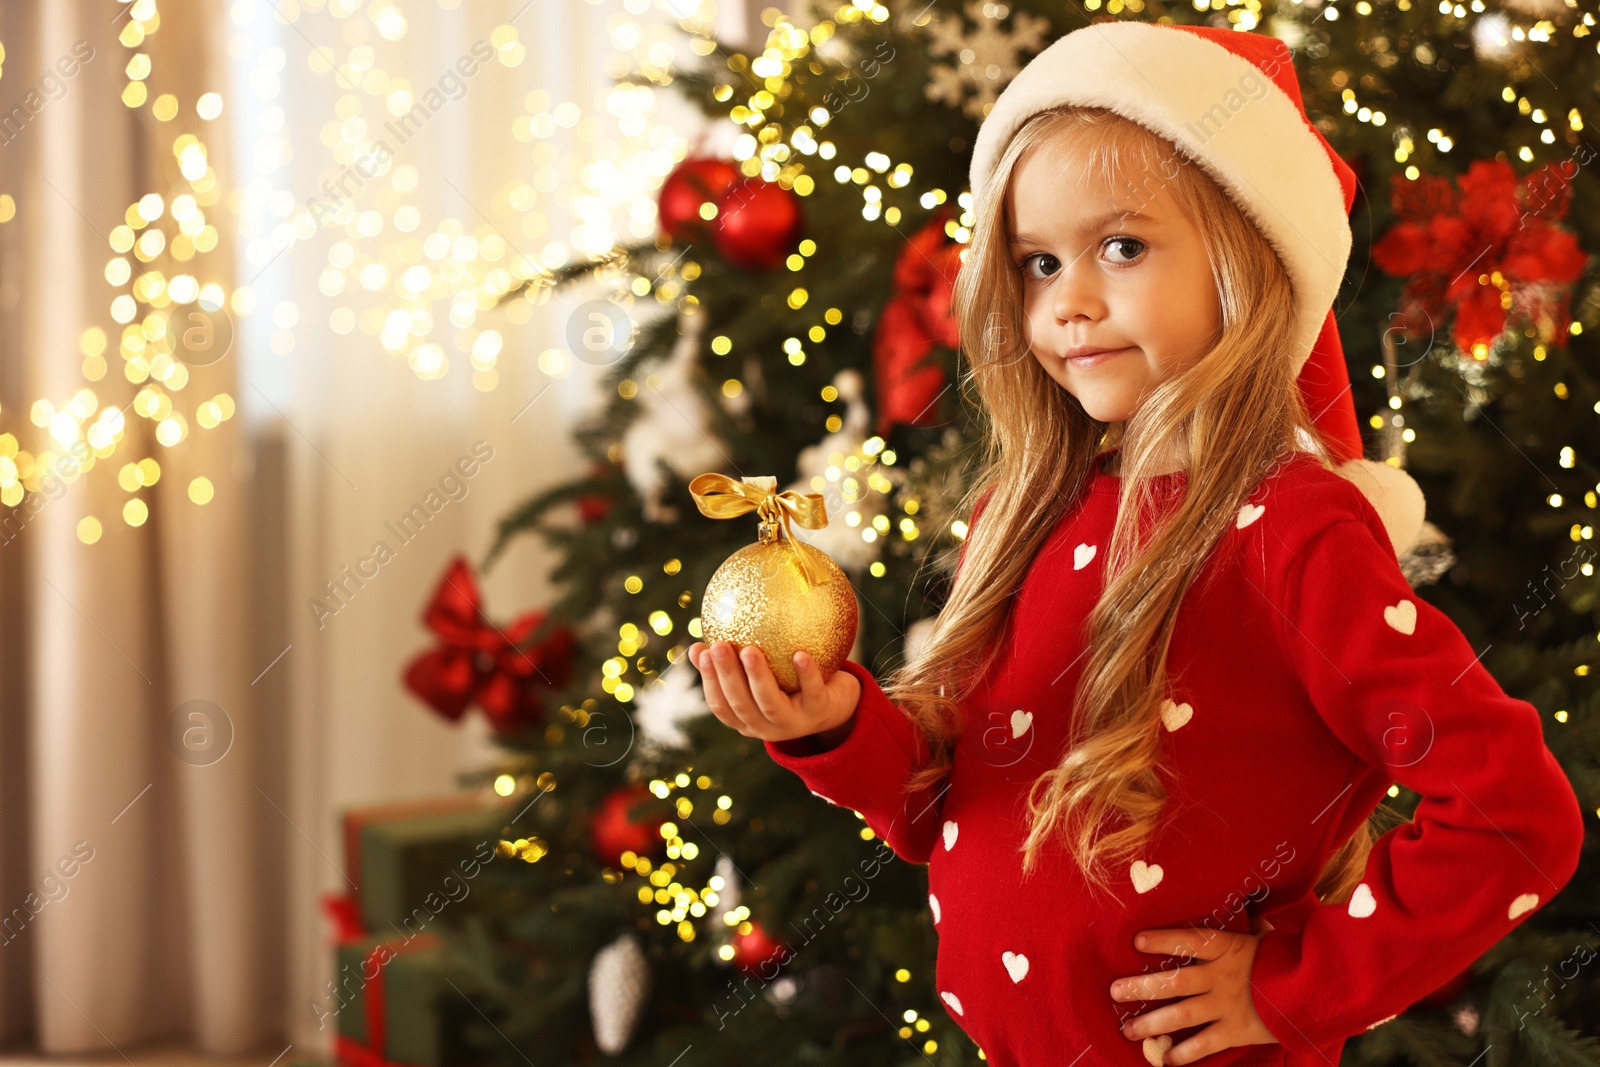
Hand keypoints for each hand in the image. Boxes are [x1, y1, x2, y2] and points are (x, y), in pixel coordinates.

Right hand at [687, 640, 859, 743]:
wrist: (837, 705)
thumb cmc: (790, 686)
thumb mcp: (762, 677)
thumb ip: (733, 664)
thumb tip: (697, 644)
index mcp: (748, 720)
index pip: (722, 706)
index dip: (709, 681)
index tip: (702, 652)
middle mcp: (767, 727)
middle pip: (741, 704)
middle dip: (728, 675)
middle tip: (719, 646)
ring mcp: (794, 722)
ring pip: (770, 703)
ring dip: (757, 677)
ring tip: (749, 650)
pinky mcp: (819, 712)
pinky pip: (812, 692)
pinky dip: (805, 674)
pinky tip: (799, 653)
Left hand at [1108, 916, 1279, 1064]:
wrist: (1317, 991)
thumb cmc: (1286, 959)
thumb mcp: (1265, 937)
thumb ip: (1247, 927)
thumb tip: (1244, 911)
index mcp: (1227, 948)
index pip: (1189, 940)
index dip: (1162, 941)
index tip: (1136, 941)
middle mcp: (1221, 977)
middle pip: (1173, 982)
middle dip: (1140, 987)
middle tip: (1114, 991)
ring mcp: (1227, 1006)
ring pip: (1181, 1015)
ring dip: (1151, 1023)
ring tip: (1127, 1029)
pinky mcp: (1236, 1031)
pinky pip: (1204, 1044)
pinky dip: (1184, 1054)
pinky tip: (1164, 1059)